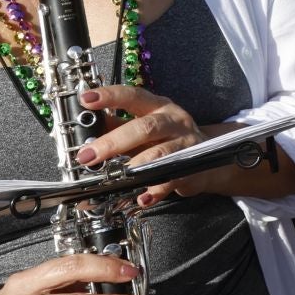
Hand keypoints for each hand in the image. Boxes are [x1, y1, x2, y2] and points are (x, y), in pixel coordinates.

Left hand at [73, 85, 210, 204]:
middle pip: (145, 127)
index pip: (133, 96)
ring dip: (136, 166)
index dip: (111, 96)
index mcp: (158, 107)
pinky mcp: (191, 166)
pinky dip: (156, 189)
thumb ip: (116, 126)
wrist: (209, 159)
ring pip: (160, 152)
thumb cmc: (168, 140)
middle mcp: (174, 121)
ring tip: (116, 177)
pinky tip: (143, 197)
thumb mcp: (144, 128)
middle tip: (87, 156)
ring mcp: (185, 143)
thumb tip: (85, 130)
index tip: (87, 99)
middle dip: (113, 142)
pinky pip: (172, 178)